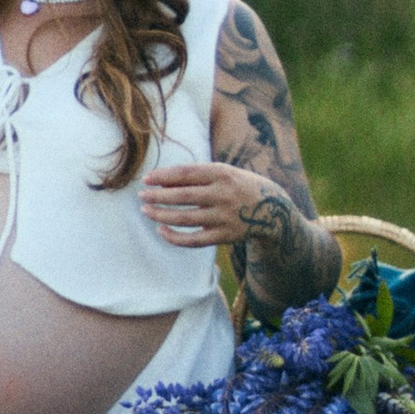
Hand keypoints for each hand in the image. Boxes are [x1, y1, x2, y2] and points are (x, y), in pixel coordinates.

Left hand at [137, 159, 272, 252]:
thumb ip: (197, 176)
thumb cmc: (239, 186)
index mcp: (222, 173)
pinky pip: (194, 240)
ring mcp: (224, 217)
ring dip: (161, 215)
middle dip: (158, 196)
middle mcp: (223, 194)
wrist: (273, 210)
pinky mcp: (224, 236)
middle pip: (183, 196)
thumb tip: (162, 183)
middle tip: (141, 196)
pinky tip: (161, 230)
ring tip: (146, 211)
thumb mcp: (225, 173)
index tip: (146, 179)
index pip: (186, 173)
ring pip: (185, 218)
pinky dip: (175, 237)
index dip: (163, 176)